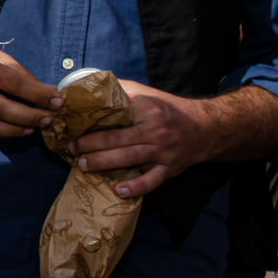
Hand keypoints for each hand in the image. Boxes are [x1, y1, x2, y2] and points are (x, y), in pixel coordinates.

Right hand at [0, 46, 62, 139]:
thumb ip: (17, 70)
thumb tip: (44, 89)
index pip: (14, 84)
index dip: (38, 94)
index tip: (57, 100)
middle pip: (3, 108)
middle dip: (30, 116)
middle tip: (48, 118)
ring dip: (15, 129)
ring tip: (33, 128)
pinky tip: (11, 132)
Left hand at [71, 82, 206, 197]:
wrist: (205, 128)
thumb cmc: (168, 111)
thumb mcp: (147, 94)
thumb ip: (121, 90)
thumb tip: (90, 86)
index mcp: (147, 110)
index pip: (115, 116)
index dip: (92, 123)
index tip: (73, 128)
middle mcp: (155, 131)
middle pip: (118, 139)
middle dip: (91, 145)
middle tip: (72, 149)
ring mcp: (163, 151)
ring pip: (130, 158)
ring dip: (105, 163)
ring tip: (84, 166)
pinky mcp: (169, 169)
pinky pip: (152, 180)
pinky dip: (136, 187)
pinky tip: (119, 191)